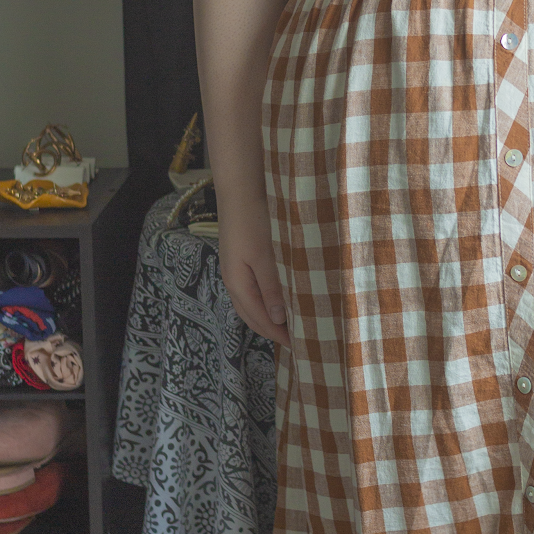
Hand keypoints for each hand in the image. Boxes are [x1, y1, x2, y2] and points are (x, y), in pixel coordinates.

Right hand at [216, 186, 289, 348]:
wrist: (241, 189)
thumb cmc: (254, 221)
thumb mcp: (265, 256)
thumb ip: (272, 287)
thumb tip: (278, 319)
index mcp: (238, 283)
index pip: (259, 319)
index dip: (278, 334)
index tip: (300, 344)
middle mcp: (233, 281)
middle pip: (252, 316)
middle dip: (272, 331)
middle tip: (297, 340)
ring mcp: (236, 270)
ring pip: (252, 304)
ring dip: (269, 317)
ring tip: (291, 324)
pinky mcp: (242, 259)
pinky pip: (254, 290)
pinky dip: (268, 301)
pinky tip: (282, 298)